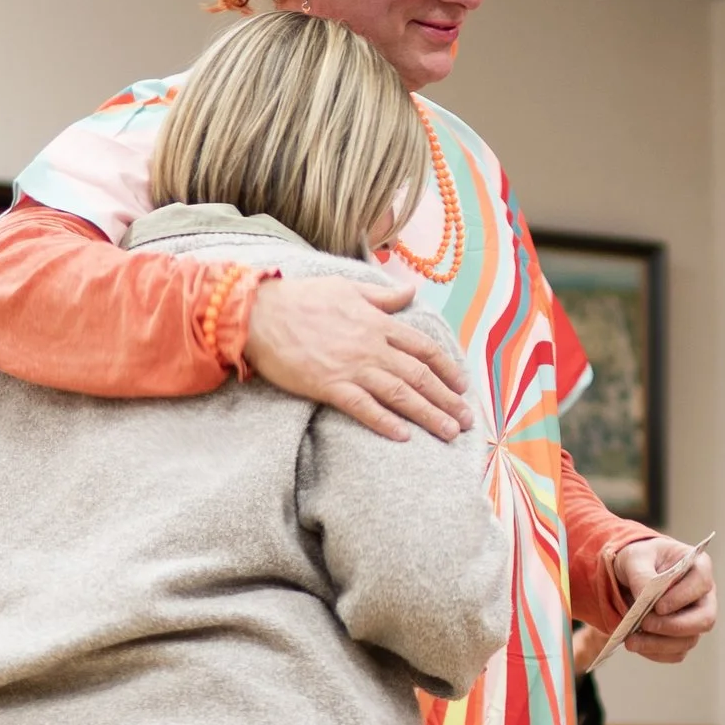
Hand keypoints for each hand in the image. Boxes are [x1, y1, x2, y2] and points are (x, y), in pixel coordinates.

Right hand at [246, 274, 471, 440]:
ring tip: (450, 433)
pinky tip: (404, 436)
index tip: (462, 386)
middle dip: (447, 399)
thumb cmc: (301, 298)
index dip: (447, 369)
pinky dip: (385, 422)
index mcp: (378, 323)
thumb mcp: (348, 288)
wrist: (258, 312)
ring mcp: (352, 367)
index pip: (424, 349)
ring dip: (429, 415)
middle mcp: (372, 347)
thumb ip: (383, 296)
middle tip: (467, 420)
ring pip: (400, 395)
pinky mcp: (329, 386)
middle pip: (420, 376)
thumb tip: (411, 290)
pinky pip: (364, 408)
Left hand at [611, 537, 715, 662]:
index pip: (701, 584)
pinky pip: (675, 653)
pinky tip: (637, 645)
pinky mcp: (682, 637)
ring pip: (688, 641)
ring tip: (631, 640)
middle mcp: (703, 597)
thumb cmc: (640, 559)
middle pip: (704, 619)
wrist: (631, 575)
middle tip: (645, 623)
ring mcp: (695, 619)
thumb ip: (640, 573)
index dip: (682, 597)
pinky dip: (655, 653)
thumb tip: (645, 596)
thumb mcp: (635, 557)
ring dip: (659, 644)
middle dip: (674, 626)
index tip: (657, 606)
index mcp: (699, 567)